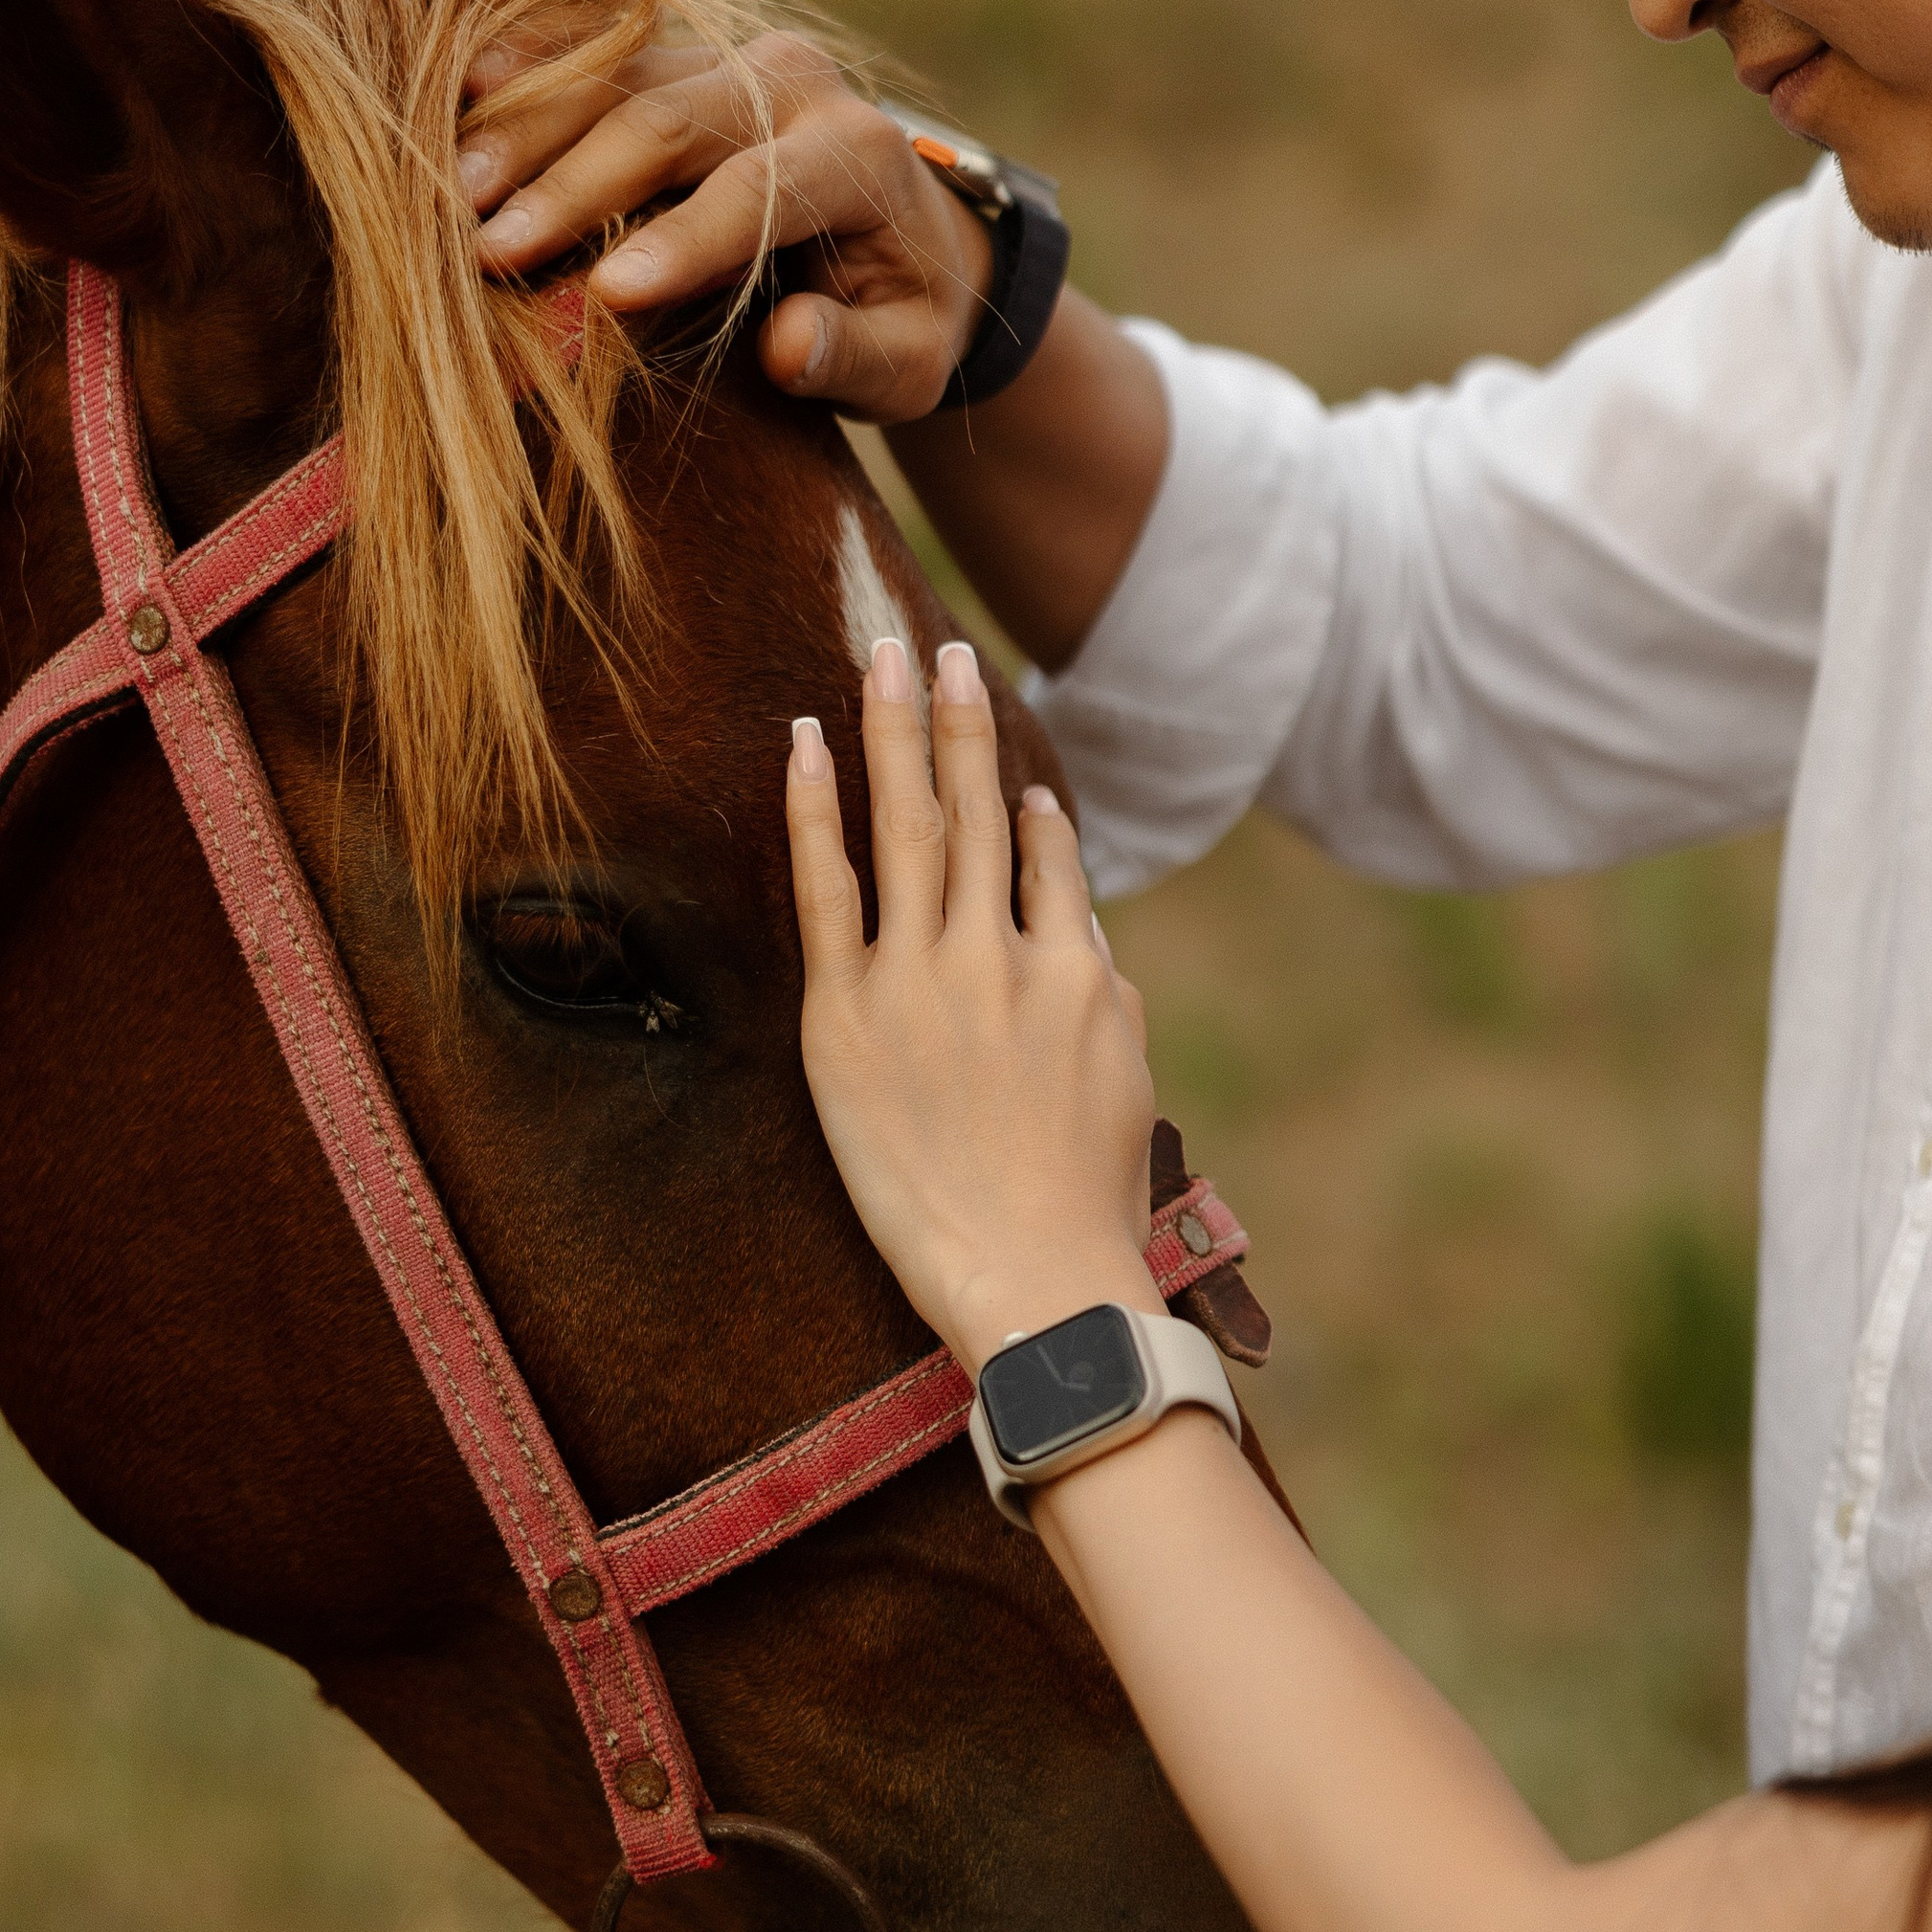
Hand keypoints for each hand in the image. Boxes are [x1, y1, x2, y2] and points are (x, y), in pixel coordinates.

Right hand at [463, 28, 995, 419]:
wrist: (917, 233)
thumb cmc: (905, 316)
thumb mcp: (909, 361)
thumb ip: (856, 356)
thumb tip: (789, 344)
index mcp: (859, 156)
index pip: (759, 191)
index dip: (683, 240)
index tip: (605, 293)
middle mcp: (797, 84)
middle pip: (672, 120)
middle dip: (576, 185)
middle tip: (490, 248)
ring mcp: (737, 55)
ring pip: (623, 75)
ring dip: (533, 131)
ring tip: (456, 190)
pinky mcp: (690, 51)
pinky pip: (603, 48)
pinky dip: (534, 68)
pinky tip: (463, 92)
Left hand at [786, 633, 1158, 1366]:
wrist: (1040, 1282)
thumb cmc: (1087, 1208)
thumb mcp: (1125, 1082)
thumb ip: (1104, 990)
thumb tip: (1080, 925)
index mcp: (1077, 973)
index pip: (1050, 858)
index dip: (1031, 807)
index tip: (1015, 769)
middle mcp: (1002, 957)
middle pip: (980, 810)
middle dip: (960, 720)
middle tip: (942, 648)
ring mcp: (923, 981)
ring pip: (910, 824)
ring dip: (895, 727)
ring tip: (882, 652)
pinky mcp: (847, 1018)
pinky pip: (827, 889)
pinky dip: (817, 807)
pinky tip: (805, 740)